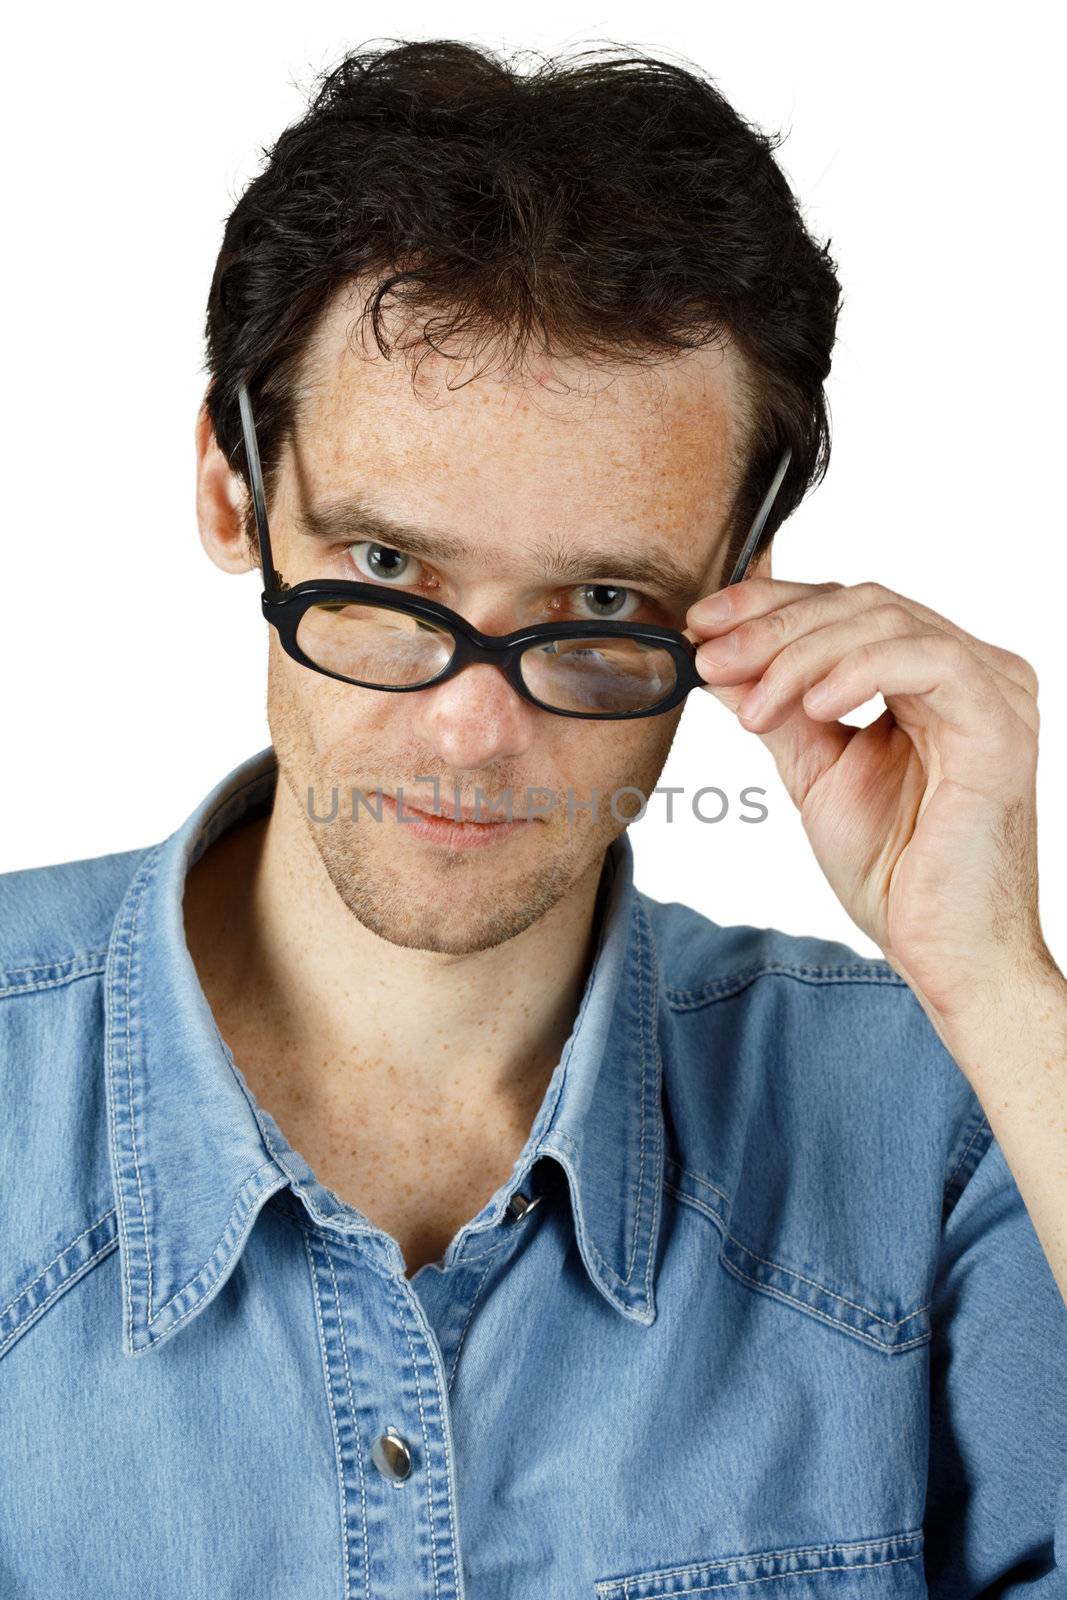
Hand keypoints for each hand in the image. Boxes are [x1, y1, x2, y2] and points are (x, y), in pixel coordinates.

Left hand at [684, 573, 1058, 1033]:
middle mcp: (968, 670)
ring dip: (800, 654)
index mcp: (929, 677)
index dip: (770, 604)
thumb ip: (777, 709)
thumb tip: (718, 659)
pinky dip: (858, 671)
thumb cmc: (896, 872)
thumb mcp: (815, 771)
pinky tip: (814, 704)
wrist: (941, 949)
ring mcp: (992, 690)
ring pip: (885, 622)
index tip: (703, 624)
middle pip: (861, 603)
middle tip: (712, 658)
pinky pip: (926, 661)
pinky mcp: (999, 722)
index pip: (846, 608)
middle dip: (773, 626)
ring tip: (753, 706)